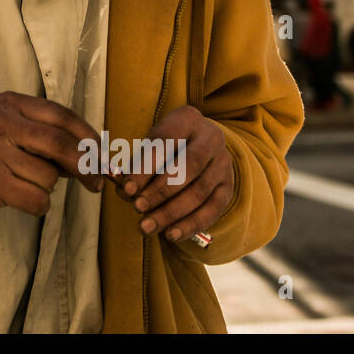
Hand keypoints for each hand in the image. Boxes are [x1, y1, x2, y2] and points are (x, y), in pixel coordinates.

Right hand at [0, 91, 104, 221]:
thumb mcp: (12, 129)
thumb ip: (47, 136)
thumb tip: (94, 158)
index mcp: (11, 103)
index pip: (61, 116)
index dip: (88, 137)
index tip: (103, 156)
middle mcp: (2, 123)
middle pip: (60, 144)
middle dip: (85, 166)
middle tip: (95, 183)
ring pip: (48, 176)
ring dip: (48, 187)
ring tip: (27, 183)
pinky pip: (36, 199)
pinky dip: (39, 205)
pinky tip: (24, 198)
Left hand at [114, 105, 232, 242]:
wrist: (201, 144)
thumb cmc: (167, 145)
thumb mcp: (151, 144)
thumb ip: (138, 164)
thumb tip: (124, 191)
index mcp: (187, 119)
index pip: (165, 143)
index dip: (145, 167)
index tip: (127, 188)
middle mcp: (212, 138)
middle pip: (187, 168)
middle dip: (159, 191)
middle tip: (137, 207)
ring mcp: (223, 164)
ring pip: (199, 192)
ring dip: (171, 213)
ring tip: (146, 225)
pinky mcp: (229, 187)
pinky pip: (212, 210)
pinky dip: (189, 225)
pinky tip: (170, 234)